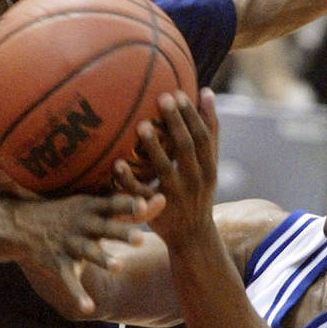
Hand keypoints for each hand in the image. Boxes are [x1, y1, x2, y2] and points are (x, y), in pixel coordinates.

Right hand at [12, 191, 158, 316]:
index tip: (144, 205)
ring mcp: (69, 243)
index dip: (127, 204)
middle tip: (142, 239)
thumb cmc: (69, 212)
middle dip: (122, 233)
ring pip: (88, 252)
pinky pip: (69, 280)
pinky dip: (78, 294)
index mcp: (91, 206)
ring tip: (118, 267)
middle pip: (105, 228)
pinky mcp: (59, 262)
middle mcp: (82, 224)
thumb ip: (127, 206)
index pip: (112, 204)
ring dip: (103, 259)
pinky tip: (88, 308)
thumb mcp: (92, 203)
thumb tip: (164, 199)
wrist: (21, 223)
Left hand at [115, 89, 218, 244]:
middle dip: (176, 122)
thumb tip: (206, 91)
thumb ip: (209, 131)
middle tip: (162, 98)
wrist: (193, 236)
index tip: (180, 93)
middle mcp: (195, 180)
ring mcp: (175, 195)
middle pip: (186, 147)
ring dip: (154, 147)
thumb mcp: (209, 164)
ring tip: (141, 126)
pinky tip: (117, 164)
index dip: (193, 115)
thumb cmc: (198, 190)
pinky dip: (128, 179)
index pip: (204, 137)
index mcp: (208, 167)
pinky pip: (140, 193)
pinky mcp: (156, 210)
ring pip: (165, 169)